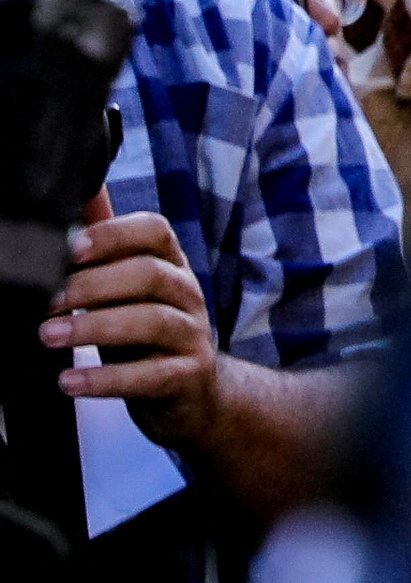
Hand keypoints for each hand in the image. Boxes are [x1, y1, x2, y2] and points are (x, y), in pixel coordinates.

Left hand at [40, 203, 228, 451]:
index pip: (155, 231)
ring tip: (48, 337)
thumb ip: (107, 246)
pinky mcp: (189, 377)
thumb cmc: (145, 333)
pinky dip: (107, 379)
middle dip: (92, 285)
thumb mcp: (127, 288)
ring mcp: (193, 335)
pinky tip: (69, 380)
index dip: (113, 235)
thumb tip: (84, 189)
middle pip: (149, 275)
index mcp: (171, 265)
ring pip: (152, 322)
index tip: (69, 249)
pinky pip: (151, 376)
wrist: (195, 393)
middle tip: (44, 302)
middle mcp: (187, 294)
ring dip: (95, 328)